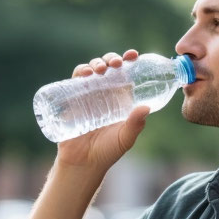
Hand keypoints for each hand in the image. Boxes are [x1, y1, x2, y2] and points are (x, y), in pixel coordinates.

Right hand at [55, 49, 147, 172]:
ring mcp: (88, 94)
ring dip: (97, 63)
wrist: (82, 163)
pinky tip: (84, 73)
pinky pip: (75, 79)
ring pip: (92, 70)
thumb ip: (135, 124)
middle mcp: (105, 93)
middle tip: (116, 63)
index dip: (129, 61)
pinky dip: (80, 71)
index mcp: (121, 98)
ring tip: (100, 69)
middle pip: (109, 67)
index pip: (127, 74)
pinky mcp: (72, 98)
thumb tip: (145, 108)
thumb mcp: (125, 138)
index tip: (133, 55)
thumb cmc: (107, 151)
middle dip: (113, 59)